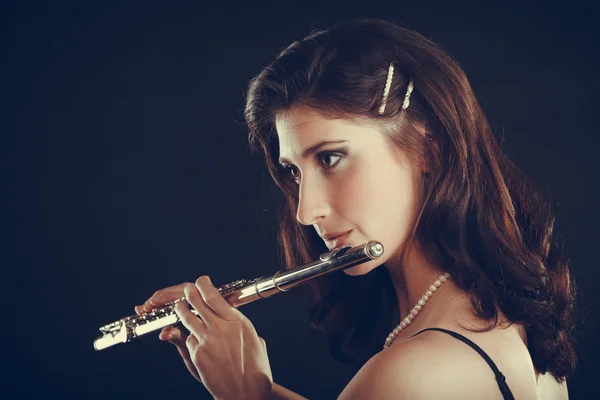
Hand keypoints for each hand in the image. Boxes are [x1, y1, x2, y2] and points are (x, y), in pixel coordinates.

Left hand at [137, 277, 272, 399]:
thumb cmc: (255, 370)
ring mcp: (207, 340)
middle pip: (196, 302)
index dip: (204, 285)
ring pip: (186, 317)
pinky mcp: (197, 354)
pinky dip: (189, 338)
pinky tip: (195, 341)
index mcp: (238, 322)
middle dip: (189, 293)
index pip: (214, 296)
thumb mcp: (256, 341)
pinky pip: (188, 340)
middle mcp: (221, 328)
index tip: (201, 281)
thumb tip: (235, 321)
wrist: (245, 393)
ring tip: (180, 307)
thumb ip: (242, 328)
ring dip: (181, 310)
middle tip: (187, 291)